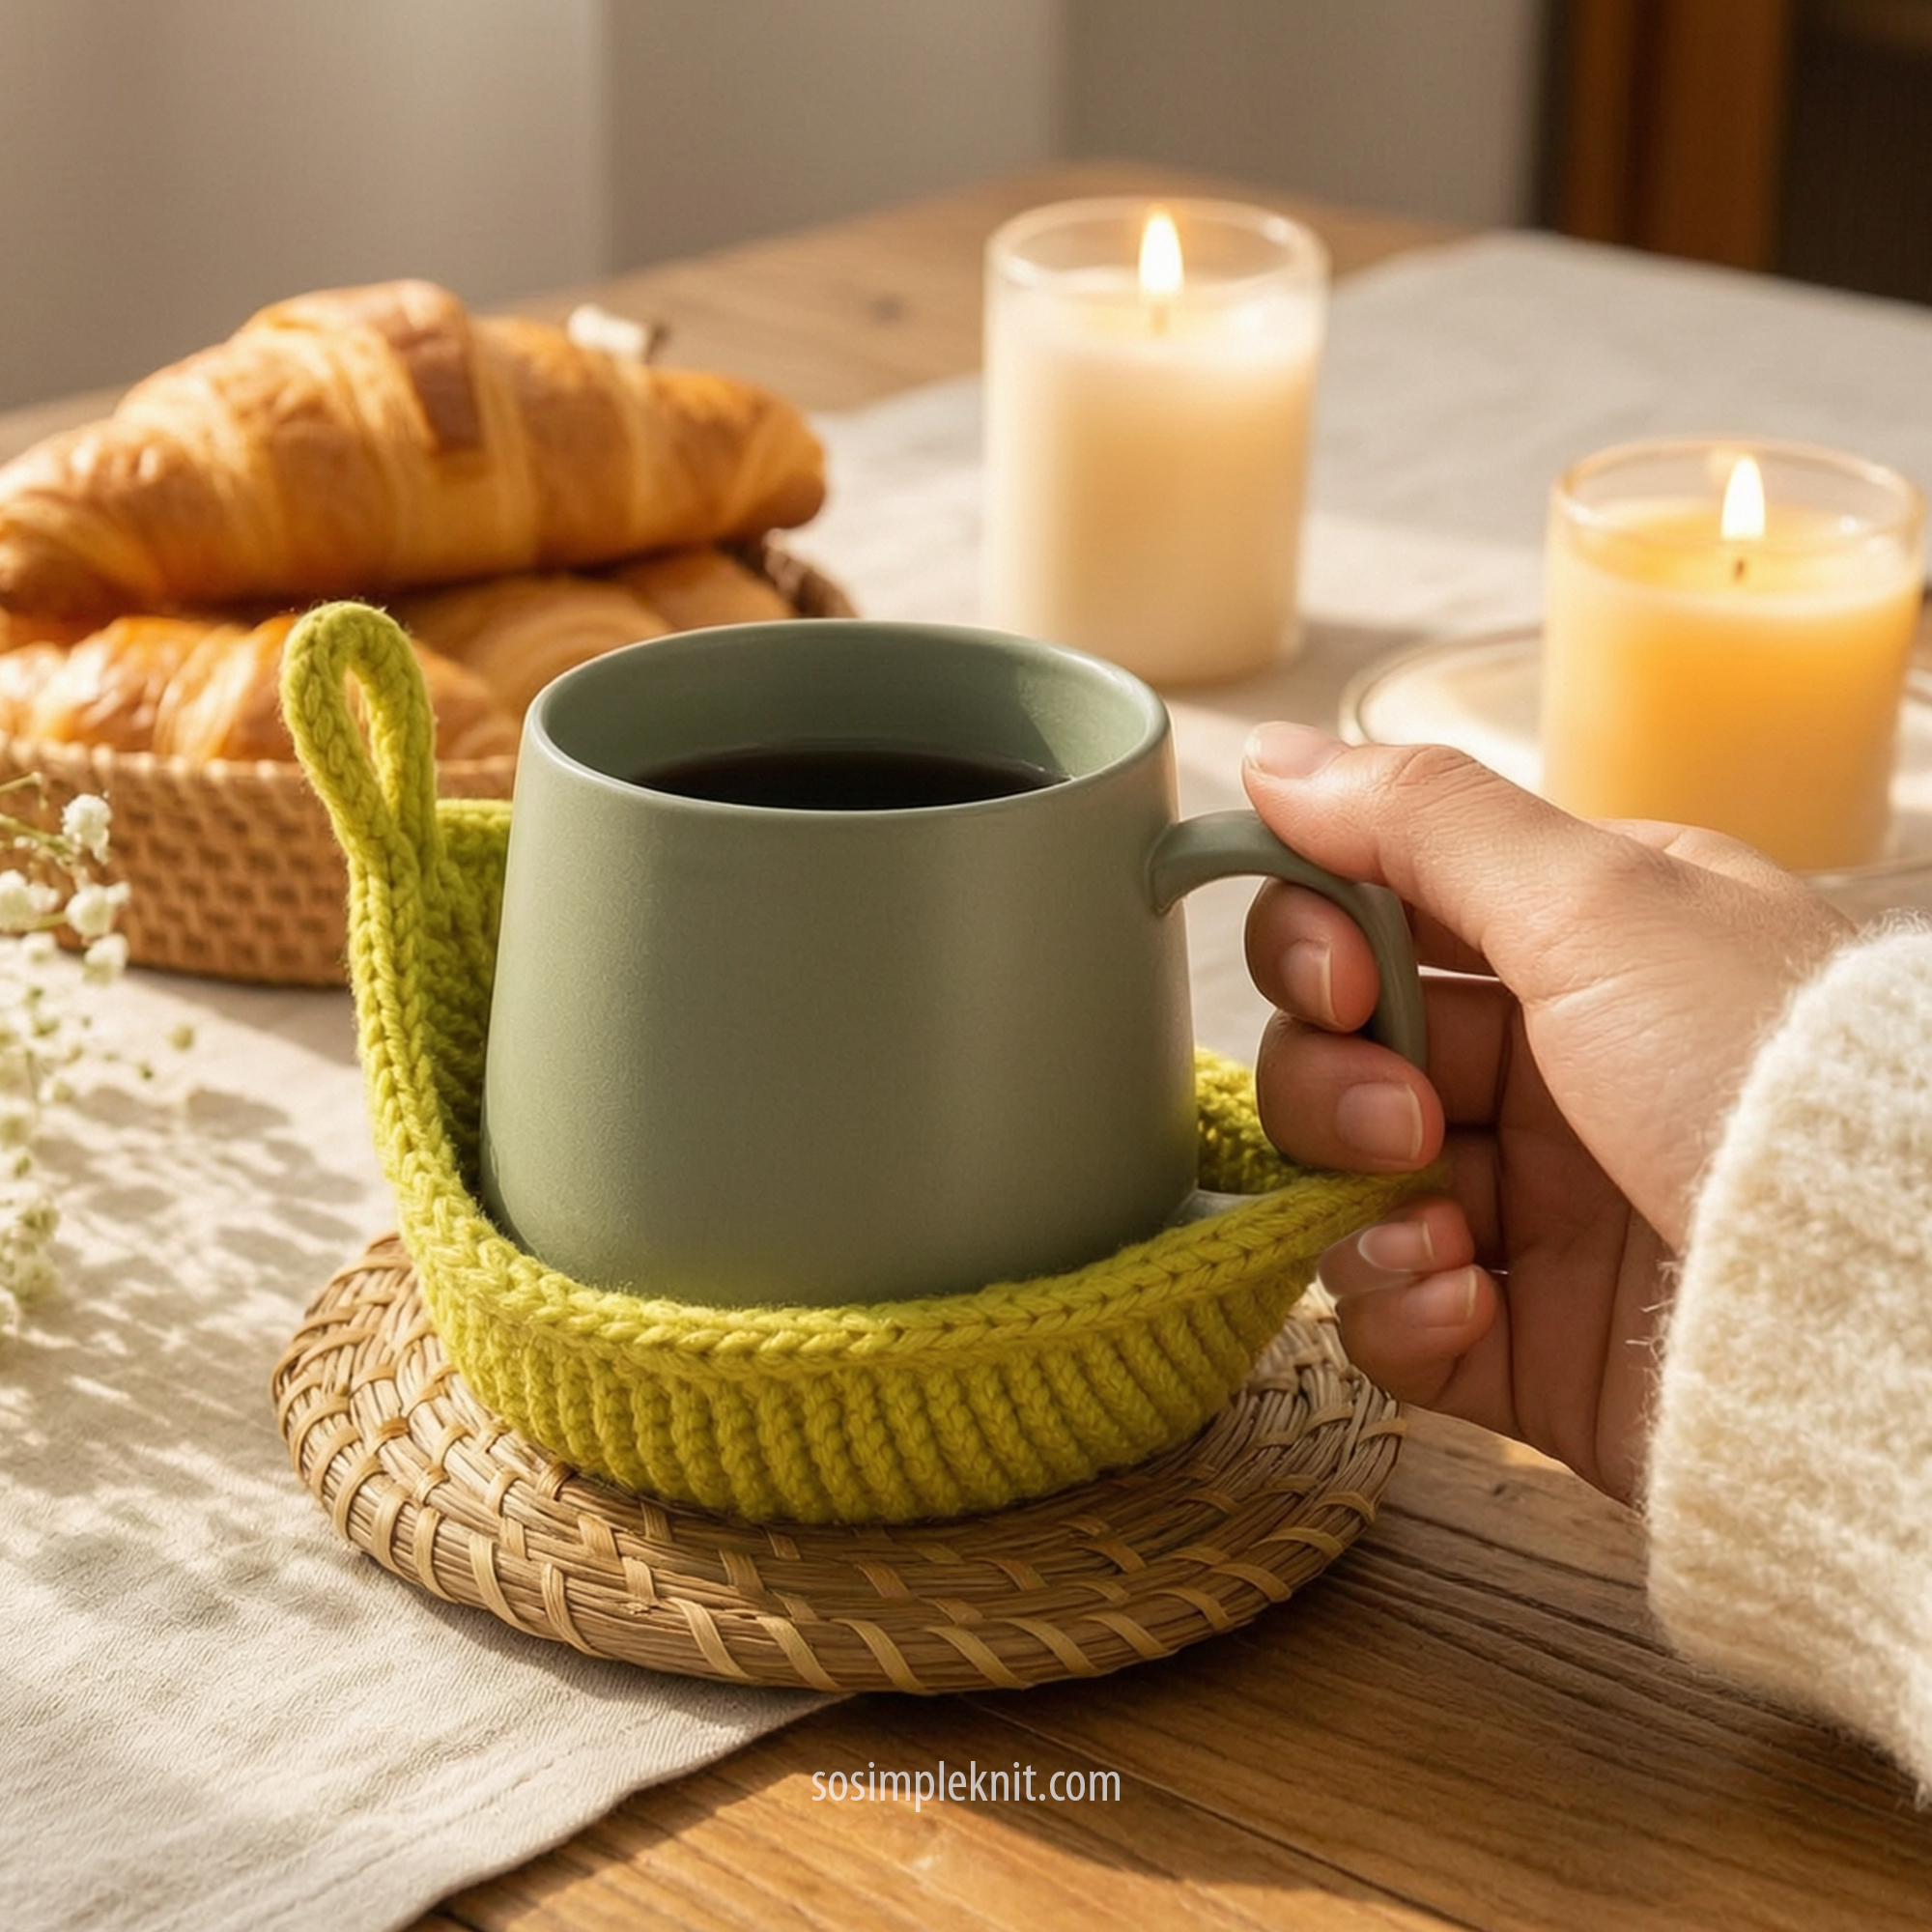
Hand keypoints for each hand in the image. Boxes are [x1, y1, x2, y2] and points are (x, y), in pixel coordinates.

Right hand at [1241, 723, 1850, 1501]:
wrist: (1886, 1297)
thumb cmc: (1762, 1073)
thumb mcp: (1600, 904)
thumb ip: (1423, 821)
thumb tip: (1270, 756)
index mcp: (1572, 945)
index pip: (1370, 917)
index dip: (1314, 944)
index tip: (1341, 981)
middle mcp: (1543, 1068)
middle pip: (1333, 1052)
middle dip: (1331, 1084)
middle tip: (1406, 1119)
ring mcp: (1530, 1206)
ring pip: (1343, 1184)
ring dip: (1354, 1200)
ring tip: (1446, 1231)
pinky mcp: (1520, 1335)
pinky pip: (1389, 1311)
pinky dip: (1395, 1305)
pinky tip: (1459, 1299)